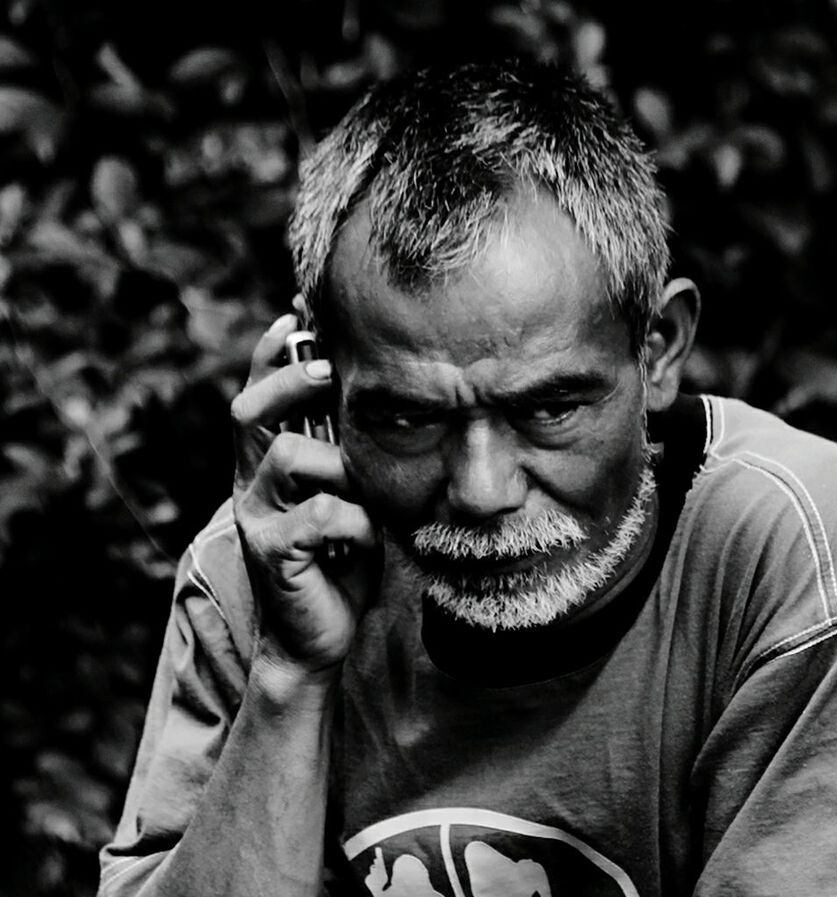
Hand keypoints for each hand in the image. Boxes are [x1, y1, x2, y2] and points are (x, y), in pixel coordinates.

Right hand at [231, 307, 379, 677]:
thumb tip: (384, 394)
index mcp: (271, 462)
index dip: (272, 352)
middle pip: (249, 410)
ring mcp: (257, 517)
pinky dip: (355, 521)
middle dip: (290, 380)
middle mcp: (252, 483)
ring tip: (365, 490)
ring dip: (339, 464)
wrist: (323, 634)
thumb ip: (354, 450)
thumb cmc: (346, 556)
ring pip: (287, 456)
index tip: (297, 311)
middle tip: (328, 369)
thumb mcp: (355, 492)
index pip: (259, 393)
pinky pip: (319, 513)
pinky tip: (368, 539)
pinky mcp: (273, 552)